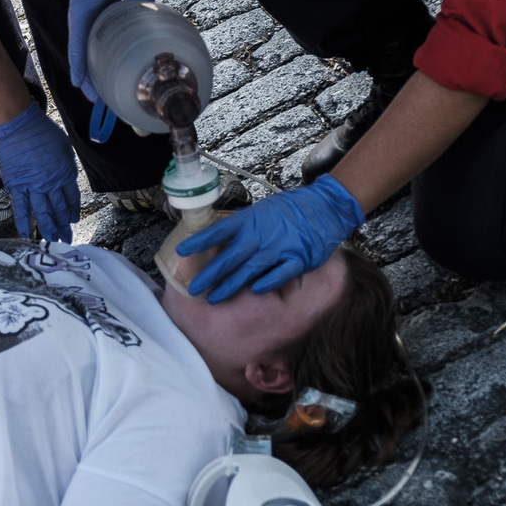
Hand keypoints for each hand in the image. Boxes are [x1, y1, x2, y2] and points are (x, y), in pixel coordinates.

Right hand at [0, 102, 79, 242]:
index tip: (74, 220)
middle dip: (64, 225)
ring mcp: (33, 187)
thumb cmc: (42, 131)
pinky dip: (24, 222)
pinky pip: (21, 208)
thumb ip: (67, 164)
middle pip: (59, 209)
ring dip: (49, 228)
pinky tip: (27, 234)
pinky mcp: (16, 186)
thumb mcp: (65, 146)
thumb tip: (68, 176)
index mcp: (65, 173)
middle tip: (67, 238)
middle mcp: (50, 183)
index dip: (73, 210)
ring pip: (43, 213)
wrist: (19, 127)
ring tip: (53, 241)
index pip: (71, 198)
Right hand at [66, 0, 152, 101]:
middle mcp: (81, 26)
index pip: (76, 45)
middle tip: (93, 100)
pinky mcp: (96, 28)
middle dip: (85, 80)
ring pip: (87, 58)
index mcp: (79, 17)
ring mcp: (88, 29)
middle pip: (81, 58)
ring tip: (99, 98)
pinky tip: (108, 78)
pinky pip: (96, 50)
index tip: (77, 83)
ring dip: (92, 77)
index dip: (77, 65)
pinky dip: (100, 65)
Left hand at [179, 175, 363, 302]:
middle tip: (193, 289)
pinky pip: (280, 274)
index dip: (200, 241)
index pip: (219, 230)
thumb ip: (243, 226)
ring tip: (215, 297)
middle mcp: (261, 234)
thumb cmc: (290, 210)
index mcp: (250, 220)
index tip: (181, 251)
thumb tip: (220, 239)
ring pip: (250, 268)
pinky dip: (268, 282)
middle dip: (210, 273)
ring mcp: (279, 247)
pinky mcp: (298, 258)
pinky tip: (254, 292)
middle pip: (230, 255)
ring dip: (231, 284)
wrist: (325, 207)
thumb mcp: (262, 211)